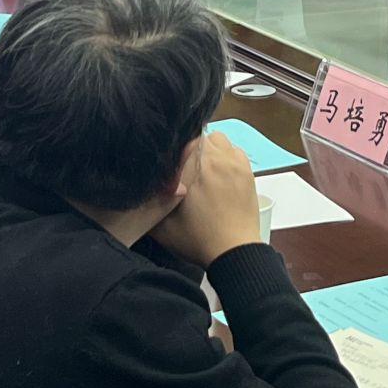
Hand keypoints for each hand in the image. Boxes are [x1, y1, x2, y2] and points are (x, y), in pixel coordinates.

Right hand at [150, 131, 259, 266]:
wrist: (234, 252)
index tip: (168, 159)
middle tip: (182, 168)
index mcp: (195, 163)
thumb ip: (148, 202)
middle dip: (189, 147)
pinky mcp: (247, 171)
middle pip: (198, 135)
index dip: (171, 145)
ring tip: (201, 169)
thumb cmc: (199, 239)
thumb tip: (139, 185)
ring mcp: (235, 162)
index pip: (180, 136)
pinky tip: (218, 174)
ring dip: (208, 148)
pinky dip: (225, 156)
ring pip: (218, 139)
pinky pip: (234, 151)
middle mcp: (216, 156)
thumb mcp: (161, 225)